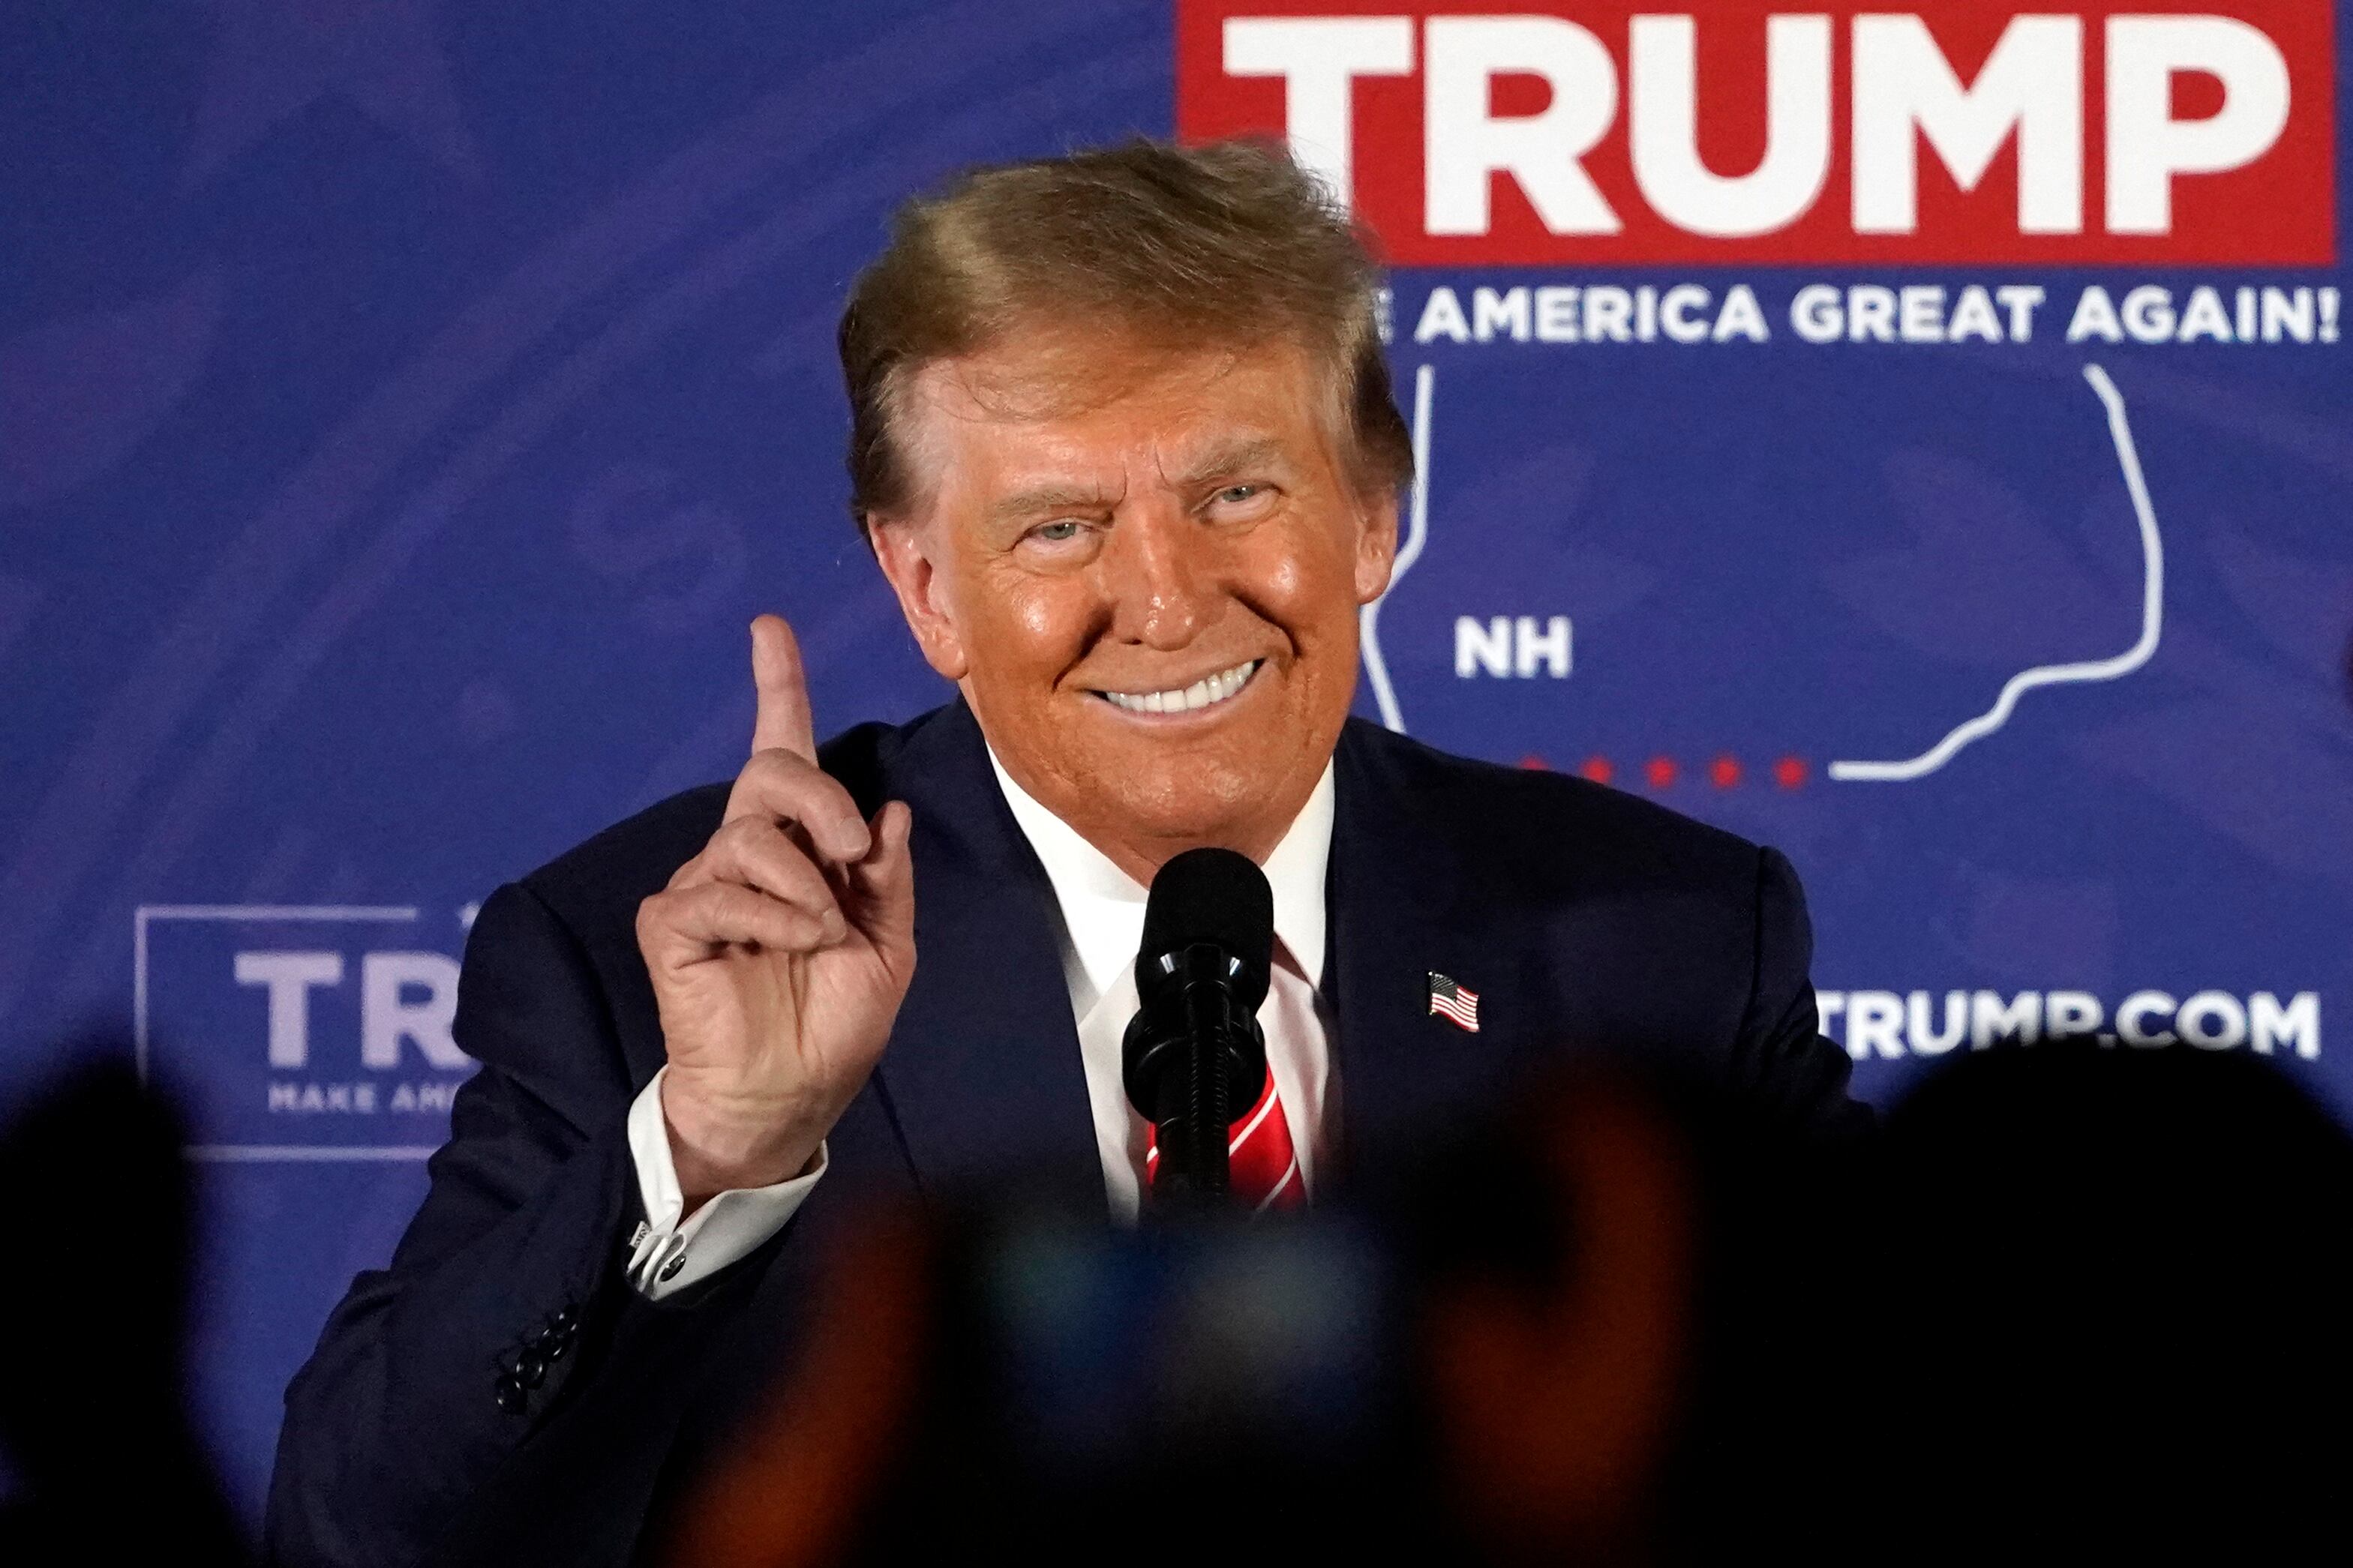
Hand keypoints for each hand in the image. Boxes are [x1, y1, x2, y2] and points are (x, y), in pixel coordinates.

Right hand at [635, 614, 915, 1201]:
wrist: (789, 1097)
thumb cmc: (834, 1025)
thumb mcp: (888, 946)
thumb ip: (887, 878)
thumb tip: (885, 812)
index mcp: (801, 849)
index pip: (783, 750)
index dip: (777, 685)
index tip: (769, 627)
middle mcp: (747, 854)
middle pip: (772, 771)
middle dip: (822, 800)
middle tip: (853, 854)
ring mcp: (703, 885)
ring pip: (750, 834)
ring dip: (805, 884)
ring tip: (820, 935)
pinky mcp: (670, 922)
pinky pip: (719, 890)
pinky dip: (770, 918)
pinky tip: (786, 949)